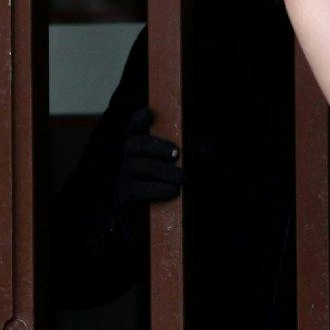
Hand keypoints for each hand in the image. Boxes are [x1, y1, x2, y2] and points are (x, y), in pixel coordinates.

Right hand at [113, 107, 183, 229]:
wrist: (157, 217)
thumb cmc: (172, 184)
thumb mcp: (185, 166)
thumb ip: (194, 155)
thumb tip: (205, 148)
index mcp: (141, 147)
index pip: (133, 128)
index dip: (138, 119)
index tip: (149, 113)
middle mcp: (128, 159)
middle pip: (133, 144)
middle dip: (155, 146)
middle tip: (176, 153)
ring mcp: (124, 177)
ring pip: (135, 166)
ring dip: (161, 170)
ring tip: (181, 177)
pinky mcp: (126, 196)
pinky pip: (137, 189)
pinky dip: (157, 189)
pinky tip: (173, 191)